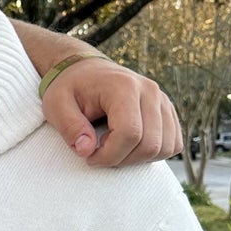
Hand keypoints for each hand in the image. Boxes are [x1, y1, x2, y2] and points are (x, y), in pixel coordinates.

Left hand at [41, 57, 182, 166]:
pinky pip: (173, 144)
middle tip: (99, 153)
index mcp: (123, 86)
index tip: (89, 156)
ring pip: (165, 147)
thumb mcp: (56, 105)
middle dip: (122, 159)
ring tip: (114, 147)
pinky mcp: (167, 110)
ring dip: (137, 159)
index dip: (109, 155)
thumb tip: (86, 149)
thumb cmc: (70, 88)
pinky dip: (153, 154)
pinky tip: (130, 146)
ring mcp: (162, 100)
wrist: (85, 70)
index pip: (130, 133)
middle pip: (150, 144)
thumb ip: (69, 127)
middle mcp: (149, 91)